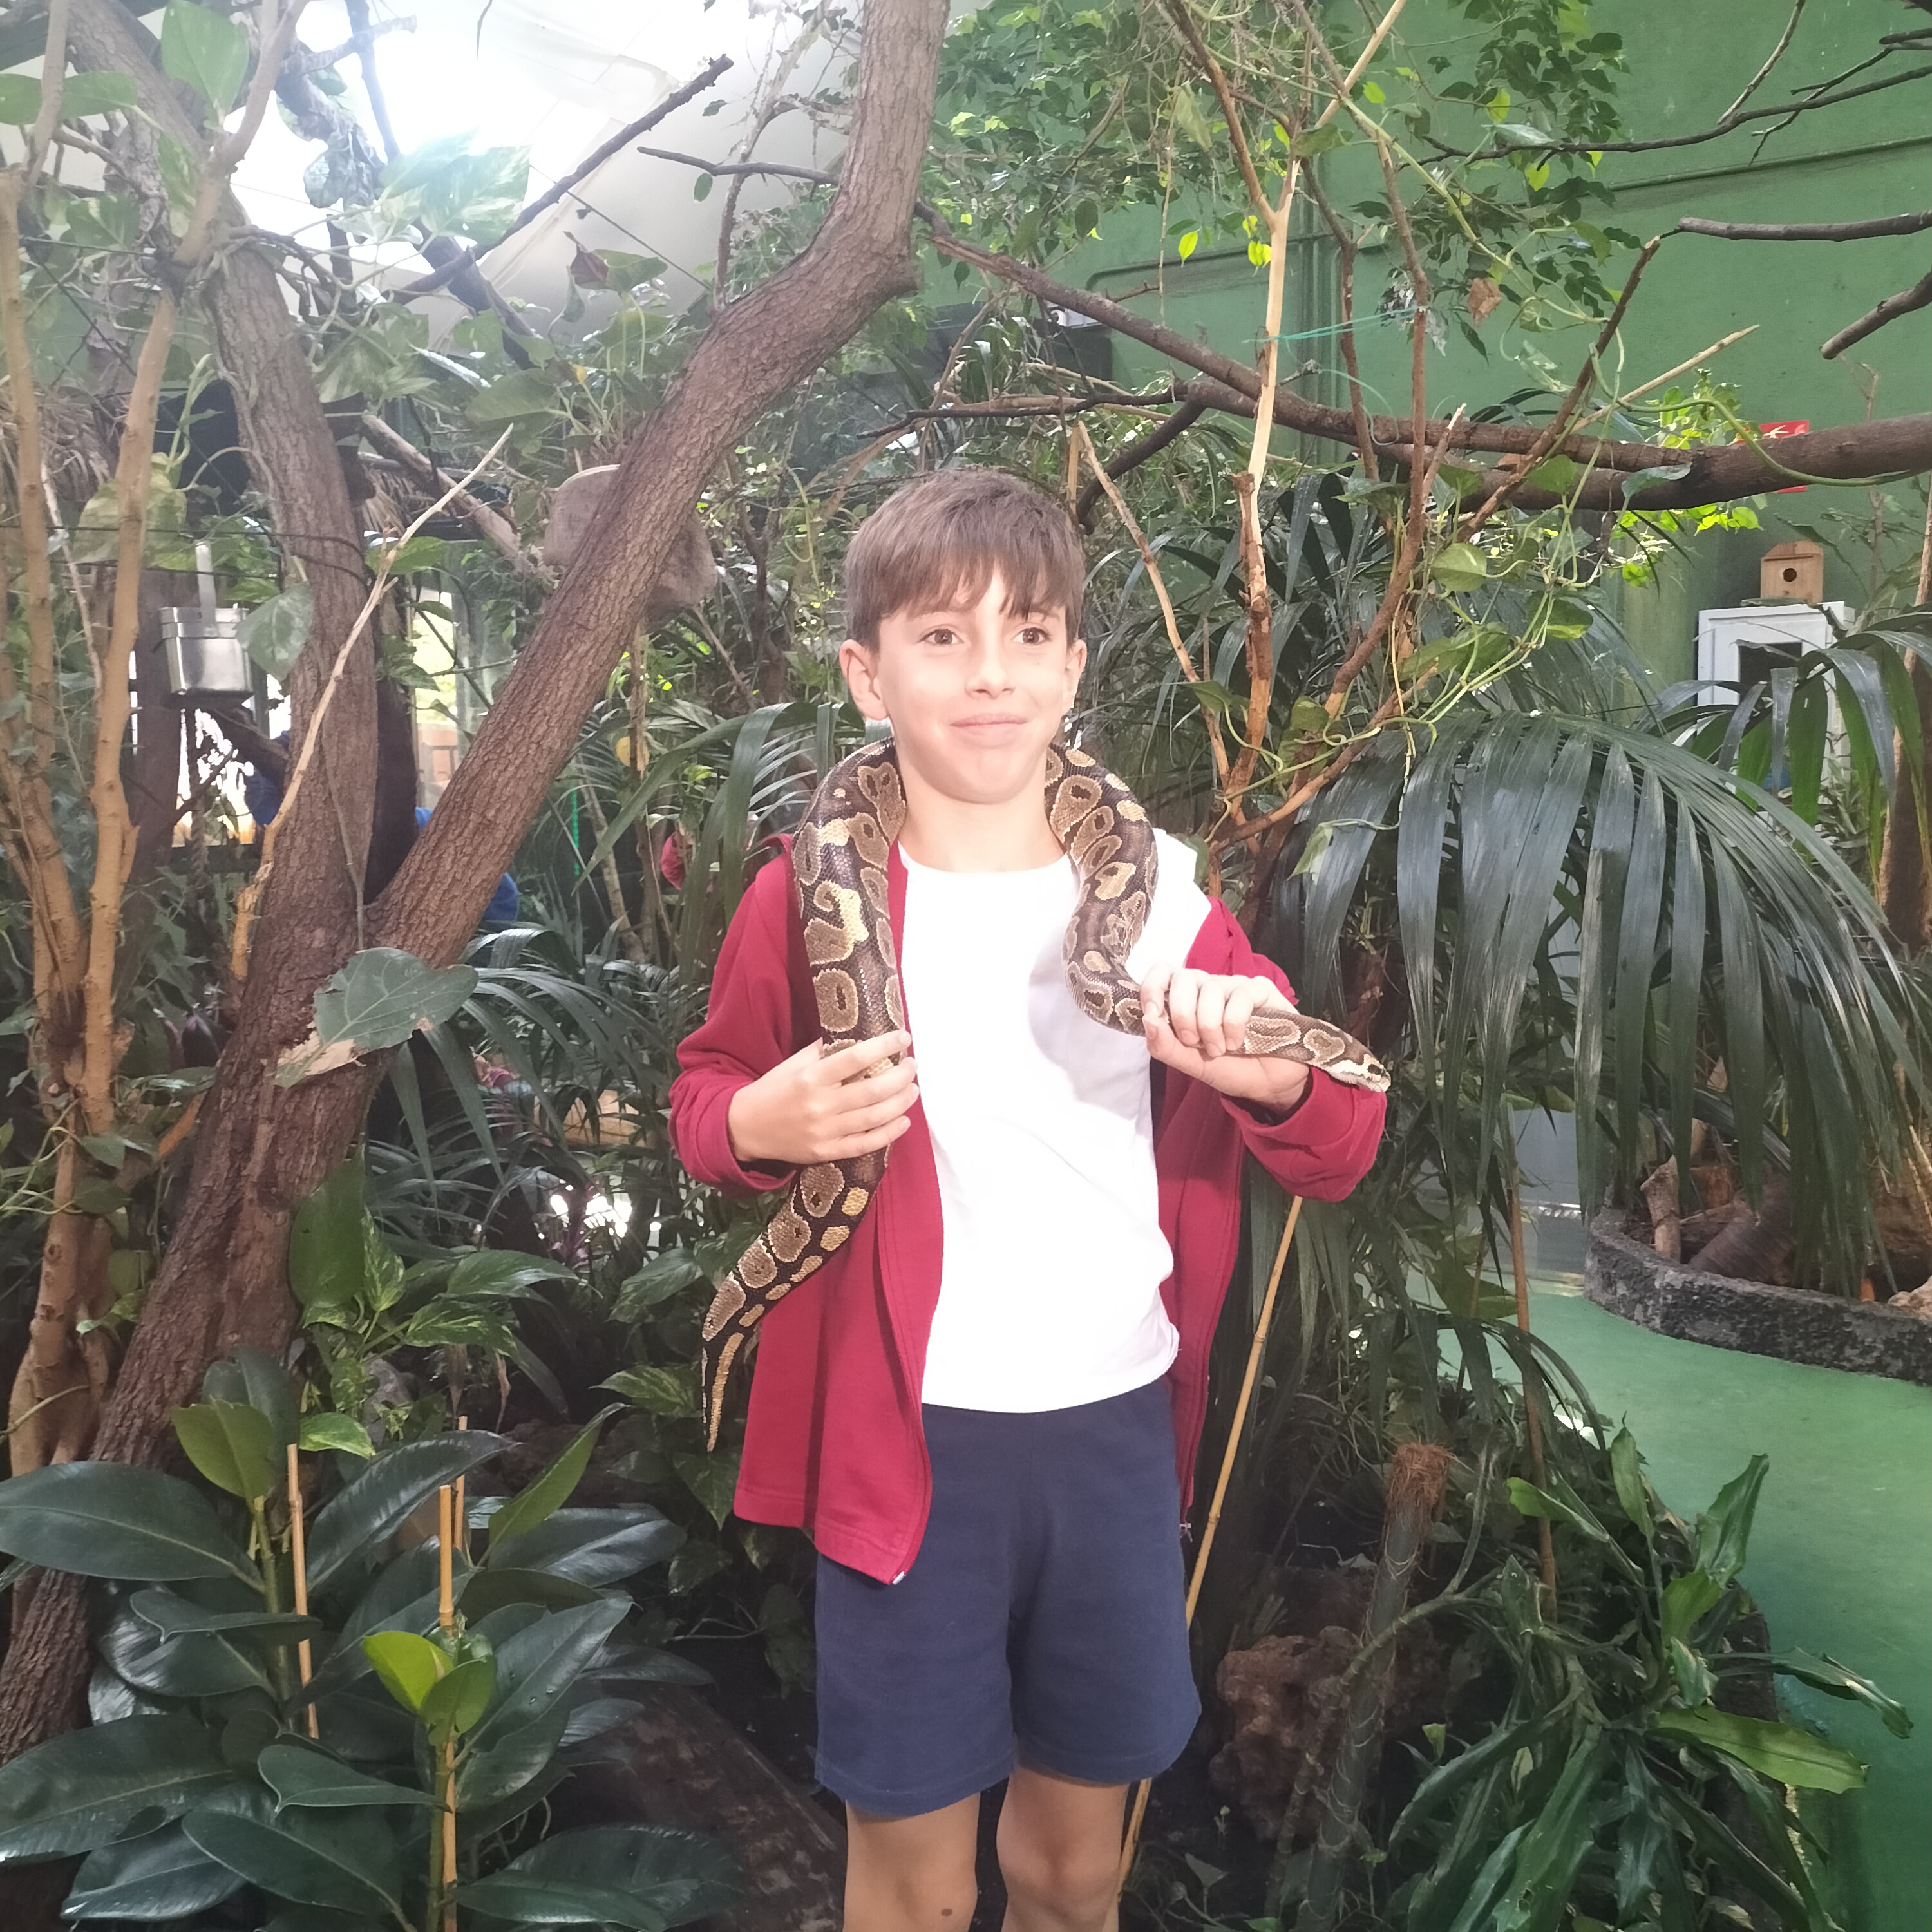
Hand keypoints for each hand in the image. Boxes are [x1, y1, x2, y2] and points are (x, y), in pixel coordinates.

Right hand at [727, 1032, 917, 1166]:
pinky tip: (903, 1121)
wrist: (747, 1127)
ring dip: (900, 1102)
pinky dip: (888, 1134)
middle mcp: (819, 1105)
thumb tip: (860, 1036)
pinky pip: (864, 1145)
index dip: (884, 1046)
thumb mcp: (795, 1063)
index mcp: (811, 1077)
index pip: (855, 1058)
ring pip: (873, 1117)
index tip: (903, 1037)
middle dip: (900, 1076)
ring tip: (913, 1089)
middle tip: (912, 1066)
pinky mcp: (826, 1152)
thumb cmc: (775, 1089)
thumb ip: (825, 1051)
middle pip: (871, 1090)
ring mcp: (824, 1131)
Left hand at [1140, 966, 1311, 1111]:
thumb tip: (1148, 1020)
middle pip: (1184, 978)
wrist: (1267, 1084)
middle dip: (1183, 1014)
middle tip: (1194, 1041)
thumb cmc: (1227, 1068)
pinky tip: (1239, 1042)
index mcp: (1186, 999)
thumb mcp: (1189, 1063)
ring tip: (1221, 1049)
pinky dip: (1234, 1025)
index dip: (1152, 988)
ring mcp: (1235, 985)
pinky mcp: (1261, 989)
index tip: (1153, 1014)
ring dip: (1211, 1027)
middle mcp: (1208, 987)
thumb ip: (1164, 1045)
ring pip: (1211, 988)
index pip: (1162, 973)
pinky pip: (1240, 996)